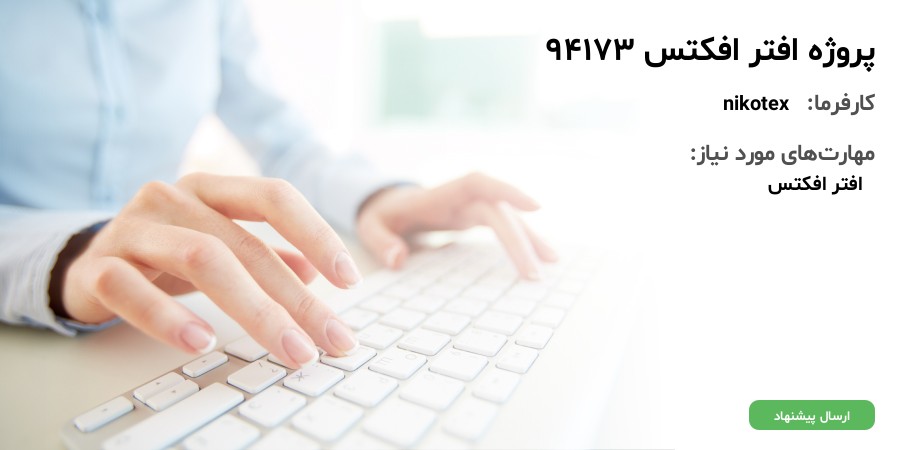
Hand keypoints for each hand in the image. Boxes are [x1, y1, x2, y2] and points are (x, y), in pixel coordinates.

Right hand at [60, 173, 360, 366]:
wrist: (84, 262)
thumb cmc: (165, 253)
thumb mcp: (219, 246)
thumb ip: (265, 254)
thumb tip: (316, 273)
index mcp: (210, 190)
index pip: (274, 197)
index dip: (317, 233)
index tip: (350, 279)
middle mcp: (172, 198)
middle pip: (245, 244)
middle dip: (296, 298)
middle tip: (329, 338)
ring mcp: (133, 228)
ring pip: (200, 259)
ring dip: (253, 309)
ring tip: (287, 348)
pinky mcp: (98, 266)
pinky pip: (132, 289)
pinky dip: (168, 318)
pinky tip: (202, 342)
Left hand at [356, 172, 557, 277]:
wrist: (387, 204)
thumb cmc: (382, 214)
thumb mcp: (370, 226)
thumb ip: (380, 241)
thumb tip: (398, 259)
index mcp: (441, 194)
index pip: (479, 184)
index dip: (507, 191)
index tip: (536, 207)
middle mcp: (463, 197)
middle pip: (499, 211)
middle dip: (520, 239)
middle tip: (535, 273)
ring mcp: (472, 207)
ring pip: (509, 218)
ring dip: (531, 238)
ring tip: (553, 262)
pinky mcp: (477, 218)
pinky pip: (505, 226)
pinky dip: (522, 241)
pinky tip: (540, 258)